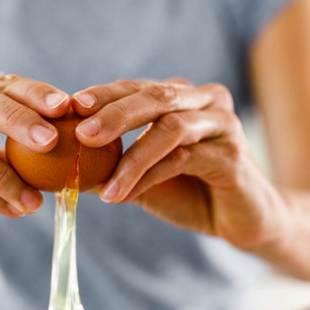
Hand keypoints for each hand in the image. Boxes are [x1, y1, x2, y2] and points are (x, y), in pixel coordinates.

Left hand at [71, 79, 288, 250]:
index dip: (104, 95)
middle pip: (155, 97)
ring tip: (99, 181)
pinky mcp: (232, 156)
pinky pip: (183, 159)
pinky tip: (123, 194)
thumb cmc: (192, 194)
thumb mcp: (146, 177)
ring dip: (130, 155)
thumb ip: (114, 165)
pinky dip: (148, 176)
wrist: (243, 221)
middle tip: (81, 134)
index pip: (139, 88)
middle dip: (114, 114)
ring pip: (169, 127)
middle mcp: (207, 102)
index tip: (70, 107)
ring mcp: (223, 126)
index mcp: (185, 99)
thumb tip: (65, 166)